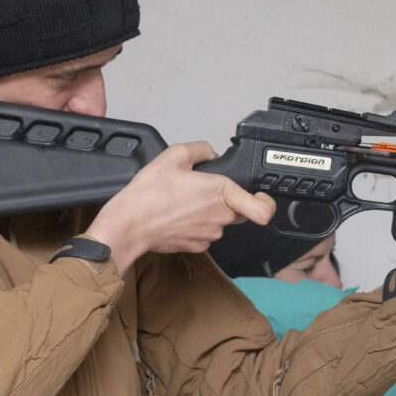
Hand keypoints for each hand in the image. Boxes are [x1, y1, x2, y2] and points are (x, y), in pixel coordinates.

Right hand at [86, 141, 275, 274]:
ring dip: (208, 212)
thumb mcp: (173, 155)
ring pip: (220, 221)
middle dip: (227, 200)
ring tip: (182, 202)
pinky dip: (195, 224)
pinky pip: (205, 233)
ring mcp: (210, 234)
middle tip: (203, 191)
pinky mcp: (197, 246)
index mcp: (220, 192)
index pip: (262, 208)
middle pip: (239, 209)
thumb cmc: (148, 195)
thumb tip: (210, 153)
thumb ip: (200, 149)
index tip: (262, 197)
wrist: (128, 225)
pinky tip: (177, 216)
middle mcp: (220, 217)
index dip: (267, 203)